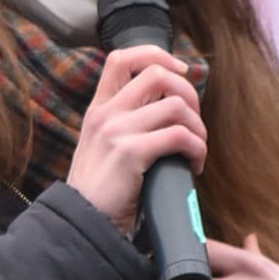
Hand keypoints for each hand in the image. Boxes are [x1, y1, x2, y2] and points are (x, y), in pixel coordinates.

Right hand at [67, 44, 206, 235]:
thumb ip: (123, 125)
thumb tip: (166, 110)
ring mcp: (117, 131)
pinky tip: (194, 165)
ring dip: (198, 127)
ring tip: (196, 149)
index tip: (180, 71)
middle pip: (157, 73)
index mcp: (98, 110)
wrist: (80, 224)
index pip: (122, 58)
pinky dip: (197, 149)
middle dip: (188, 92)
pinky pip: (179, 136)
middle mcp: (105, 114)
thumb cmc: (99, 194)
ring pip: (176, 105)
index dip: (157, 55)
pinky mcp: (131, 153)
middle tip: (194, 121)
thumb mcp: (101, 148)